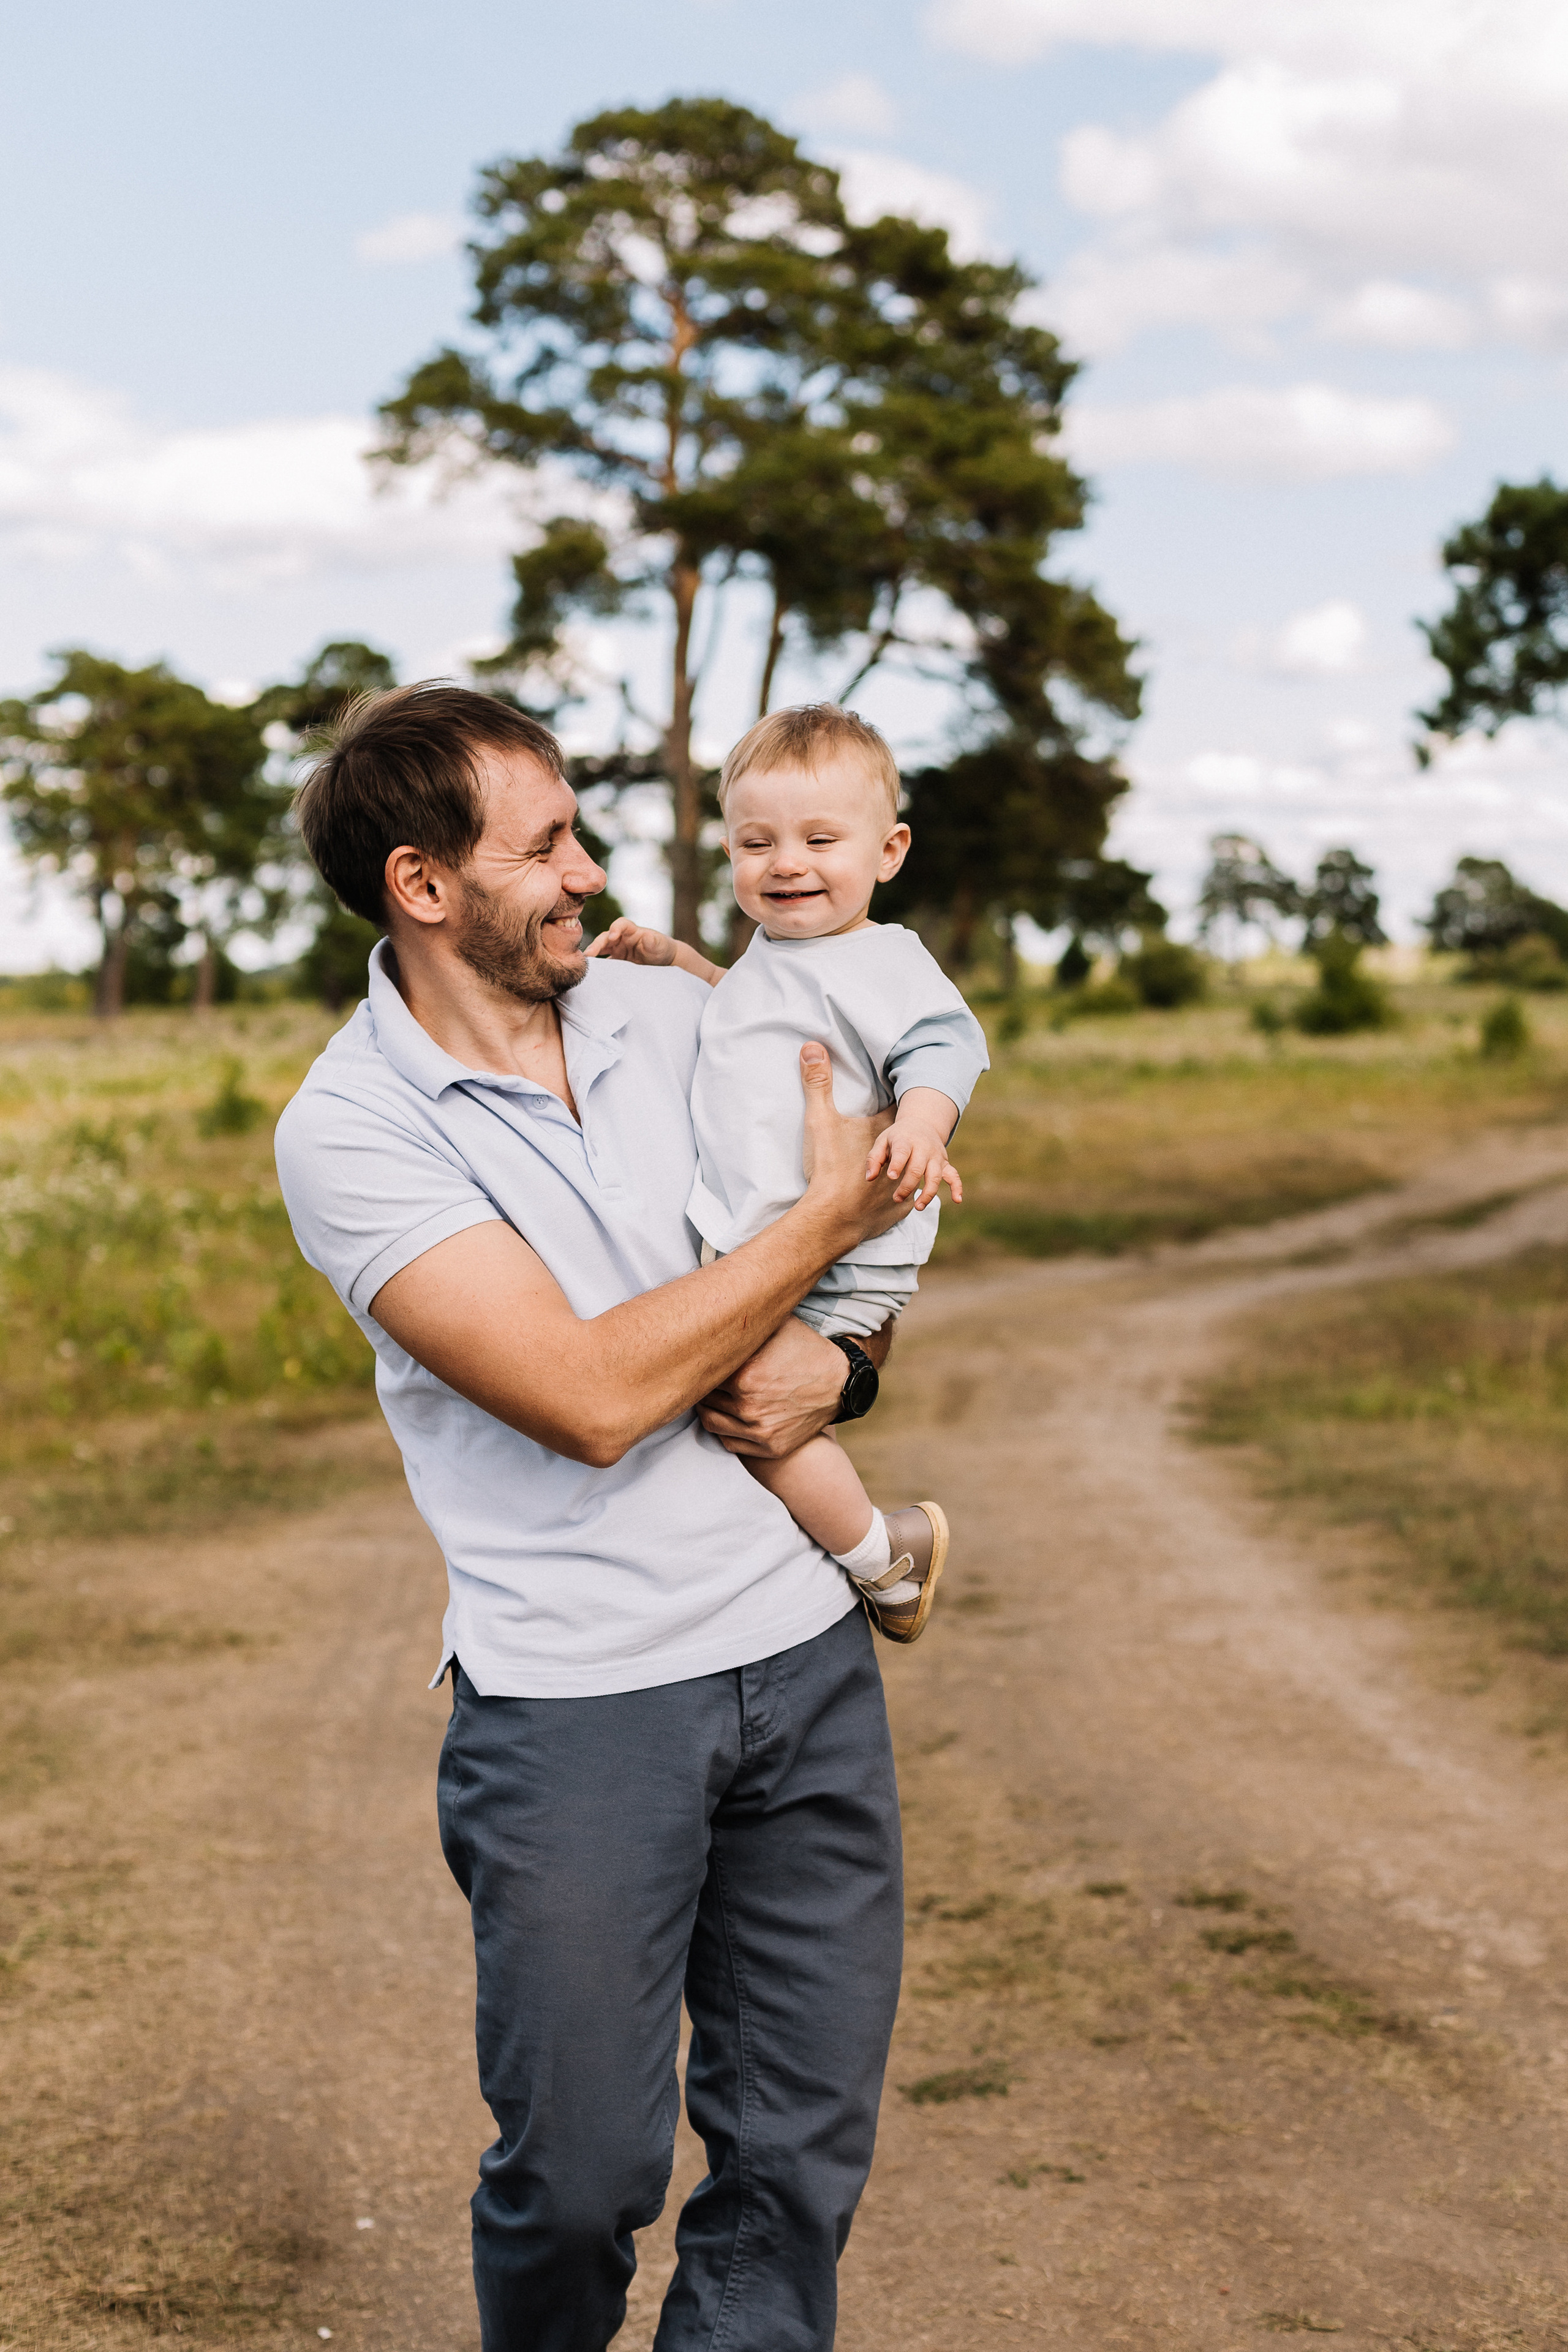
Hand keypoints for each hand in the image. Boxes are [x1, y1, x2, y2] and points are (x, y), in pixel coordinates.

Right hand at [586, 917, 675, 964]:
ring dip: (593, 957)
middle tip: (589, 954)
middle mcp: (620, 939)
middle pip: (605, 938)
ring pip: (601, 951)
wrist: (663, 962)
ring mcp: (617, 951)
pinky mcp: (616, 962)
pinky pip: (605, 964)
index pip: (620, 924)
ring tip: (585, 965)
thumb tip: (648, 936)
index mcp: (631, 931)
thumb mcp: (659, 944)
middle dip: (596, 945)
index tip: (613, 936)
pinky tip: (593, 976)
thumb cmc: (661, 948)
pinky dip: (599, 969)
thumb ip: (653, 941)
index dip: (615, 928)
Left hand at [697, 1316, 845, 1456]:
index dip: (702, 1361)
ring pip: (711, 1421)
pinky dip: (723, 1429)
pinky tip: (726, 1414)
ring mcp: (759, 1430)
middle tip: (704, 1374)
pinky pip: (728, 1442)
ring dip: (707, 1407)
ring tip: (712, 1394)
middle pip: (705, 1396)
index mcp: (745, 1375)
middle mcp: (749, 1406)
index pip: (705, 1370)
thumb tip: (716, 1304)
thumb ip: (747, 1319)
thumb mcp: (779, 1324)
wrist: (841, 1384)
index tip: (701, 1355)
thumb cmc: (806, 1349)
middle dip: (704, 1384)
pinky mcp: (769, 1447)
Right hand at [797, 1044, 909, 1251]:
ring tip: (911, 1165)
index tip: (895, 1096)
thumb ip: (817, 1083)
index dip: (896, 1102)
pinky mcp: (901, 1210)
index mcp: (885, 1133)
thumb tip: (811, 1046)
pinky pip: (911, 1200)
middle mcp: (904, 1157)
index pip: (898, 1110)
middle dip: (907, 1138)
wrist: (833, 1217)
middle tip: (905, 1134)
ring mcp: (905, 1185)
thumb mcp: (820, 1120)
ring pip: (917, 1173)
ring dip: (912, 1169)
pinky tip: (900, 1196)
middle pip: (911, 1142)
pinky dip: (905, 1197)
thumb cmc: (829, 1167)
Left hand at [866, 1120, 962, 1206]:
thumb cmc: (898, 1136)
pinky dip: (957, 1187)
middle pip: (917, 1169)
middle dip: (907, 1186)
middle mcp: (923, 1148)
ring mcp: (936, 1156)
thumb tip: (870, 1178)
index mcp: (906, 1140)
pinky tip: (957, 1200)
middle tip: (896, 1198)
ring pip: (935, 1176)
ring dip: (927, 1193)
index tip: (891, 1177)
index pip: (903, 1152)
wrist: (921, 1123)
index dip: (898, 1164)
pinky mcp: (945, 1163)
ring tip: (917, 1207)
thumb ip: (874, 1159)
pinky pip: (954, 1176)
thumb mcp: (882, 1141)